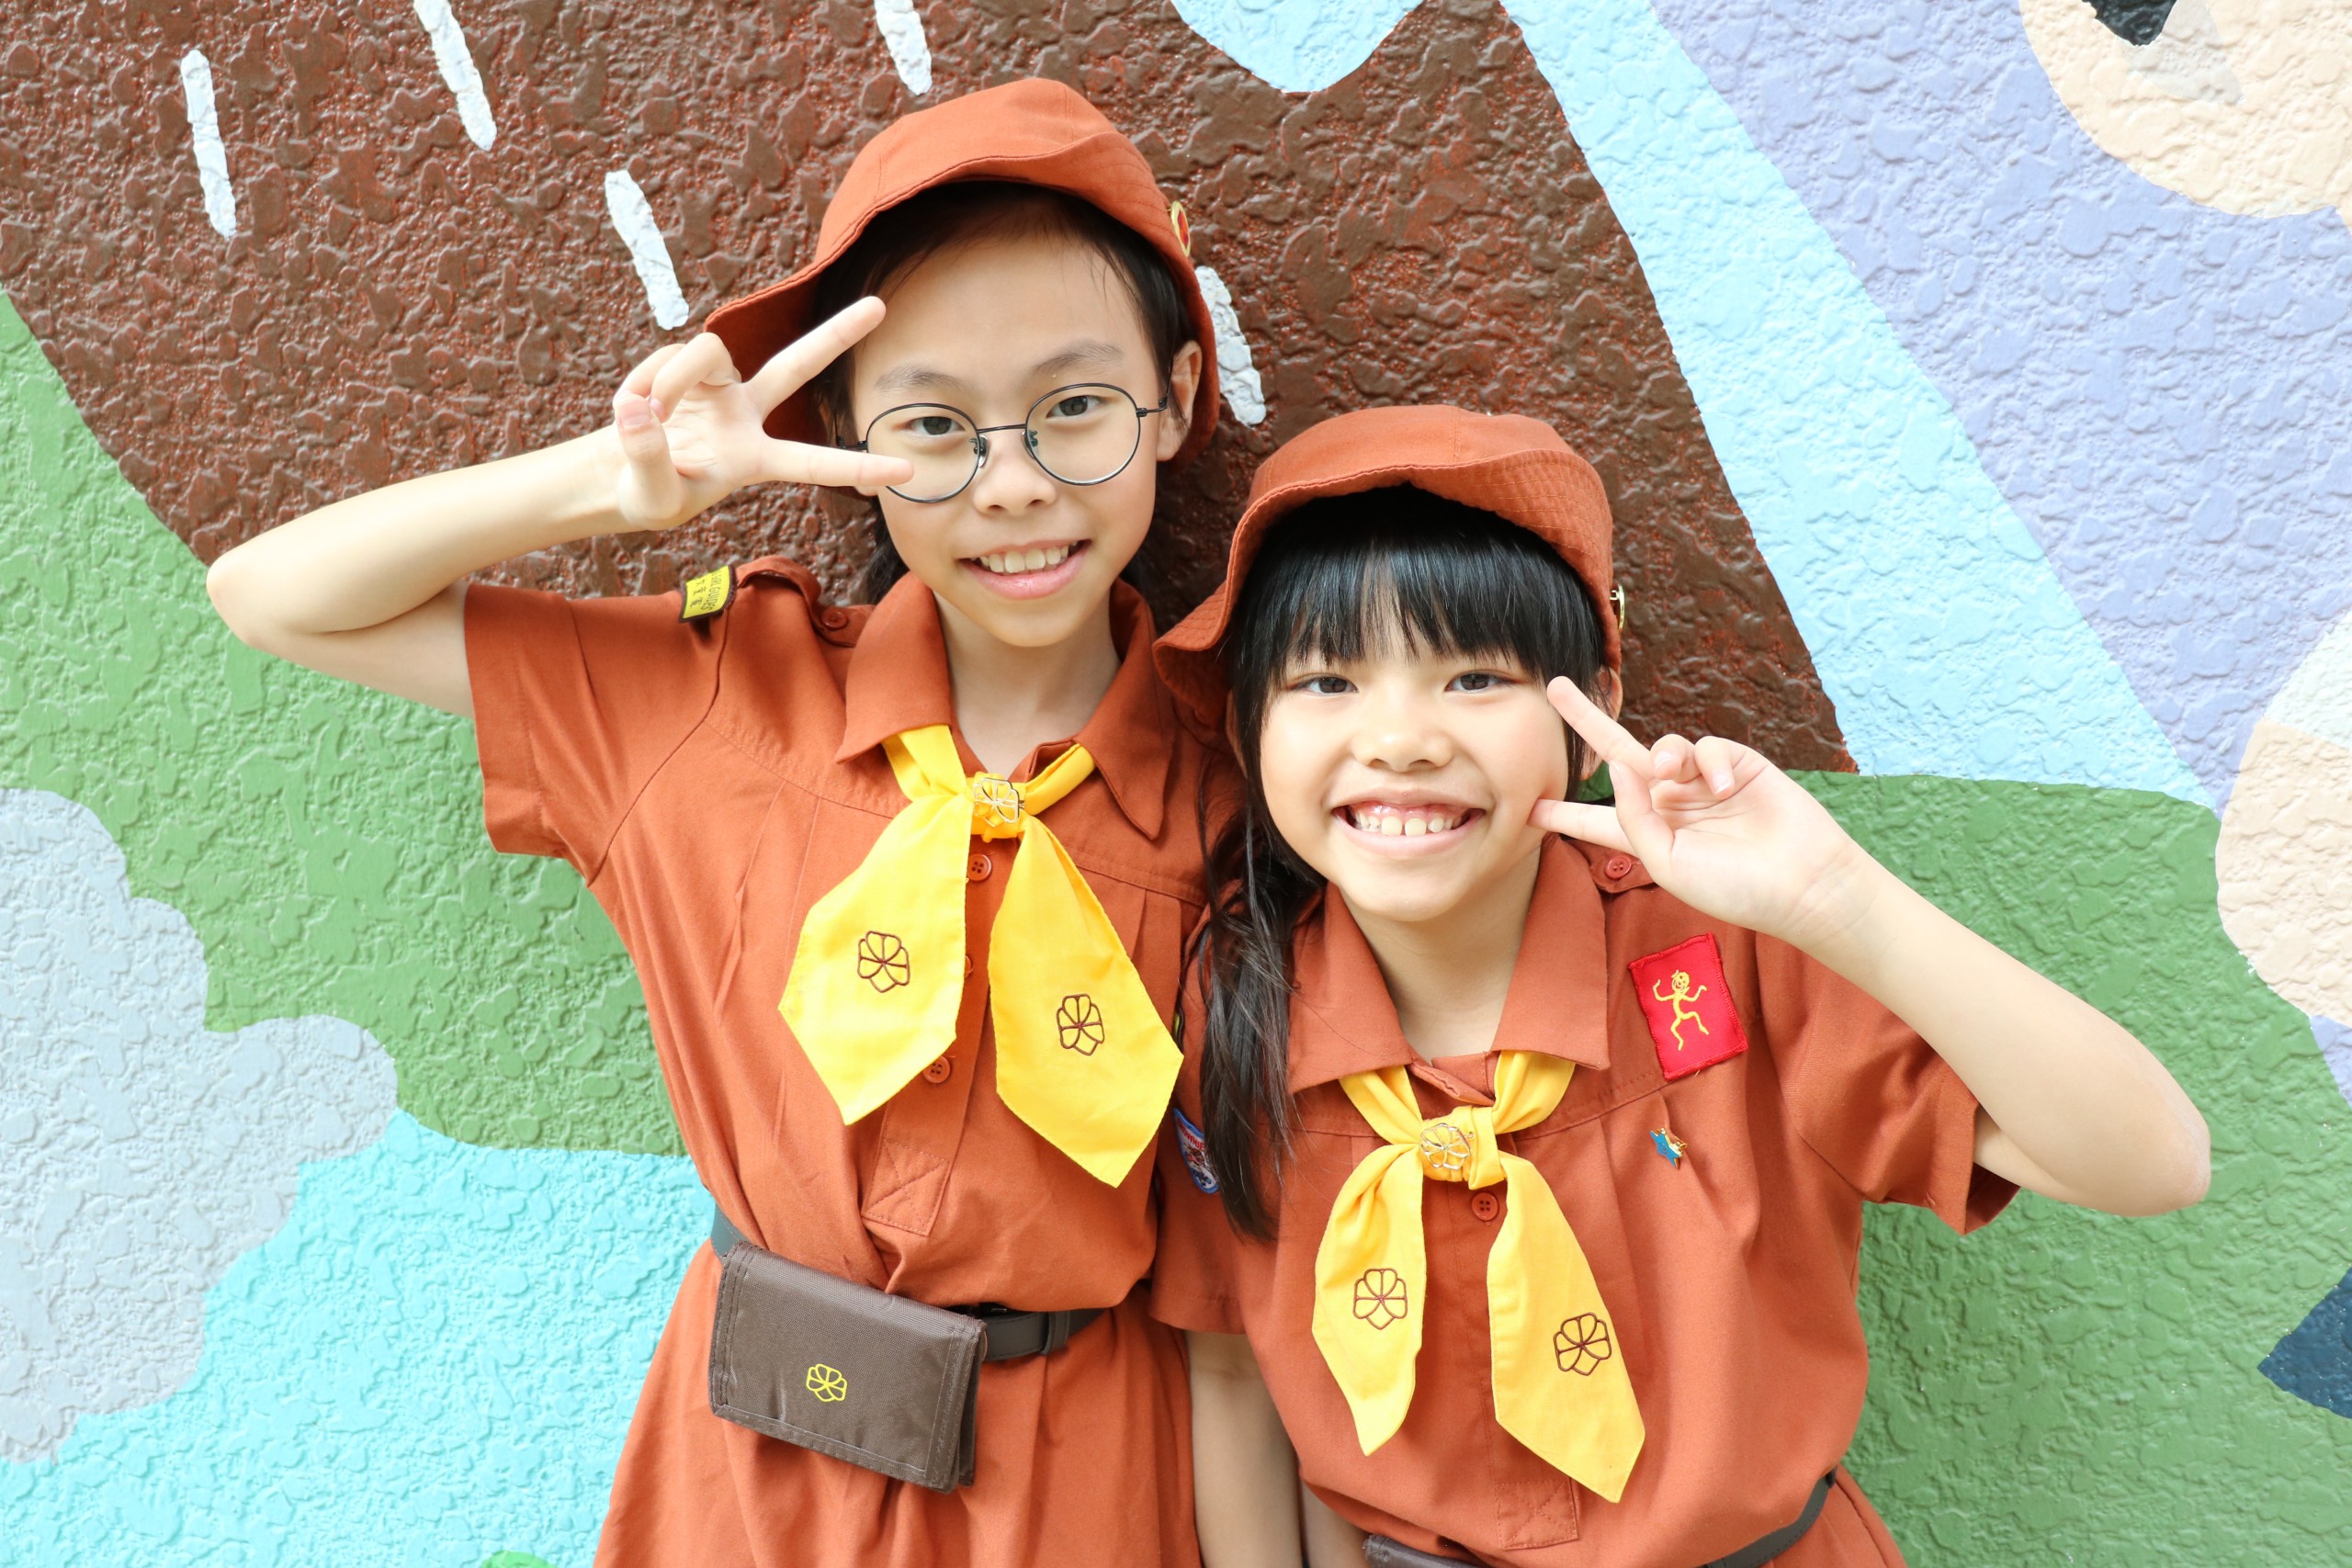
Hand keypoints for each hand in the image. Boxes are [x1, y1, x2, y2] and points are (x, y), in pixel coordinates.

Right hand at [606, 298, 914, 531]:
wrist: (617, 476)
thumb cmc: (646, 497)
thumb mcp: (651, 494)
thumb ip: (649, 456)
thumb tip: (640, 409)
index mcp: (754, 461)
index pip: (812, 464)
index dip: (859, 466)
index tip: (909, 470)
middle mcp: (747, 417)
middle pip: (797, 366)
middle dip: (836, 334)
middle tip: (880, 305)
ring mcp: (720, 388)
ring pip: (709, 351)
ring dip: (672, 375)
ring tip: (645, 410)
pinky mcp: (687, 370)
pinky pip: (669, 356)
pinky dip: (643, 380)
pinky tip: (630, 406)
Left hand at [1529, 678, 1889, 952]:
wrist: (1802, 882)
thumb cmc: (1734, 887)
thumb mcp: (1667, 862)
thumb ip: (1634, 817)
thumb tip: (1618, 767)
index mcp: (1647, 837)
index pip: (1596, 821)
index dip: (1563, 814)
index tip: (1529, 808)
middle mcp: (1670, 805)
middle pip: (1618, 758)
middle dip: (1588, 722)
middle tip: (1553, 688)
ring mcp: (1702, 783)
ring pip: (1663, 747)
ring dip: (1662, 755)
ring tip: (1669, 773)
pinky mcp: (1736, 764)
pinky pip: (1707, 747)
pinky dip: (1708, 762)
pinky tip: (1723, 787)